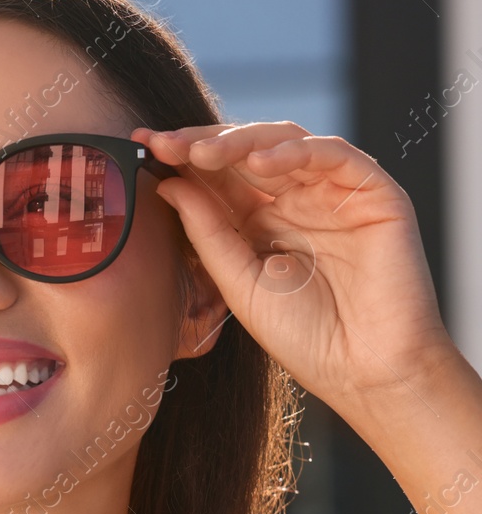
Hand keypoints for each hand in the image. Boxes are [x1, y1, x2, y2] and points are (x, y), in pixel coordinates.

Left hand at [137, 122, 454, 415]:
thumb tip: (169, 184)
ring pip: (285, 142)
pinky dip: (295, 151)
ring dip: (240, 141)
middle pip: (245, 152)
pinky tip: (259, 160)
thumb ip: (206, 232)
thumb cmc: (304, 336)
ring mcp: (334, 194)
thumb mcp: (237, 281)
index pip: (217, 176)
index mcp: (260, 221)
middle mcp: (295, 201)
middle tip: (163, 145)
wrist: (363, 371)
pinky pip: (335, 155)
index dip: (180, 159)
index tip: (140, 148)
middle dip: (201, 144)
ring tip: (201, 153)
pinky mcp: (374, 194)